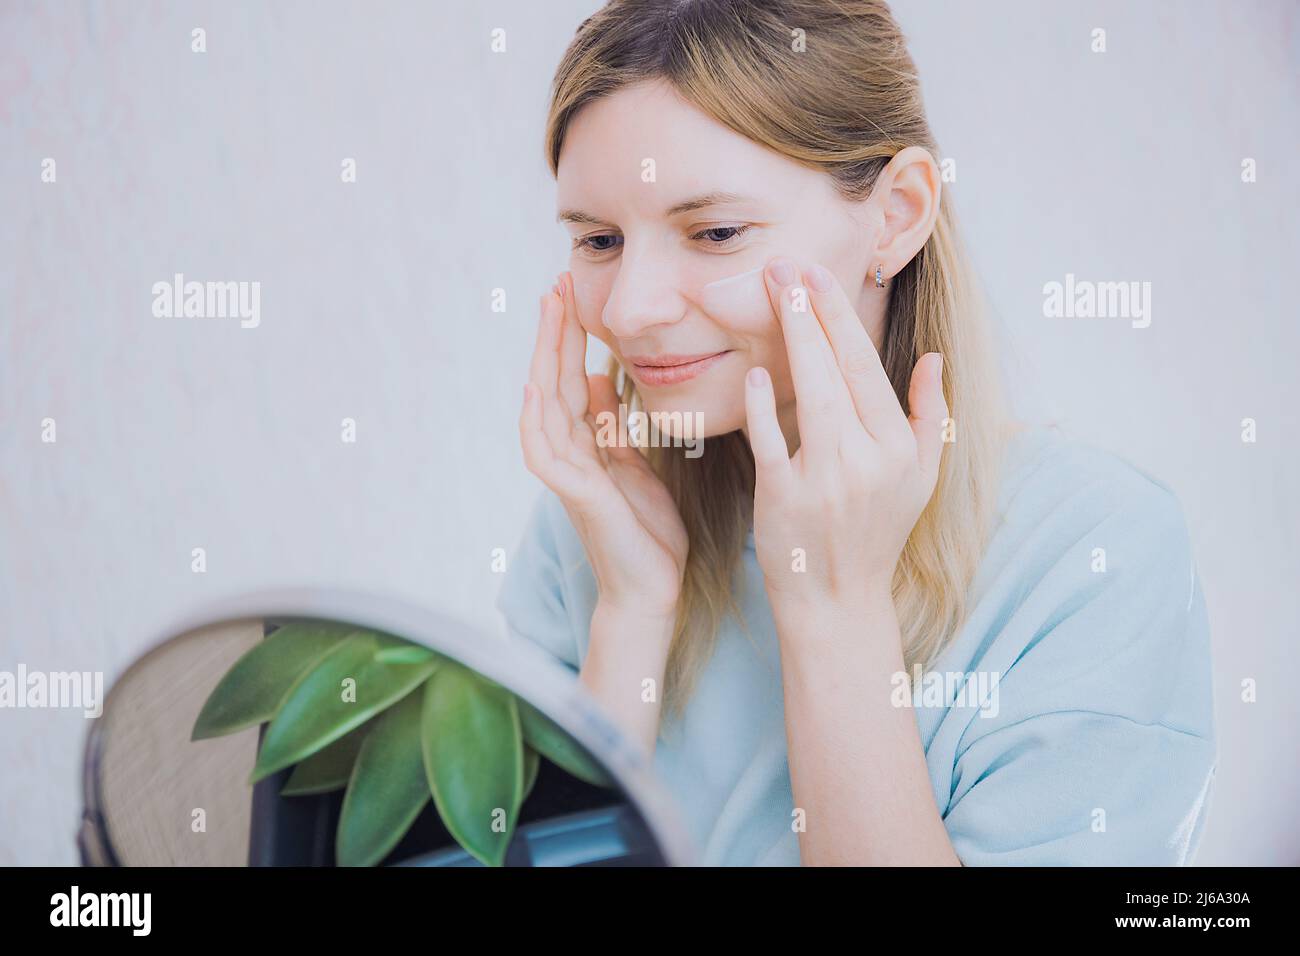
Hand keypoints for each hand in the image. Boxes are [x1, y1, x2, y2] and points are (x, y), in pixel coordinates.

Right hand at [519, 272, 687, 618]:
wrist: (652, 589)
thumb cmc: (646, 532)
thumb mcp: (634, 465)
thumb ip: (613, 427)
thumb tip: (600, 381)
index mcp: (587, 444)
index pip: (571, 379)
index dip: (570, 337)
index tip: (572, 294)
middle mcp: (570, 454)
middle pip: (553, 382)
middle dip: (554, 332)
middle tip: (556, 285)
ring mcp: (568, 474)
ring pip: (545, 407)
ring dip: (545, 358)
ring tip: (549, 314)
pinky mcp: (576, 496)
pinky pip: (545, 453)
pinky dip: (537, 421)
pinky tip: (536, 386)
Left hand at [742, 257, 947, 614]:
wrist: (837, 600)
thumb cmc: (876, 532)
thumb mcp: (920, 478)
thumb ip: (931, 416)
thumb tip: (934, 359)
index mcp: (898, 449)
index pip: (867, 369)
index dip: (839, 319)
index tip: (815, 276)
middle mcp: (867, 461)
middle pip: (839, 372)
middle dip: (811, 312)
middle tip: (784, 265)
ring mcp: (826, 481)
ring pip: (812, 397)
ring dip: (792, 340)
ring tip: (773, 293)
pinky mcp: (784, 501)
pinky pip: (772, 445)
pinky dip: (763, 409)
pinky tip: (755, 373)